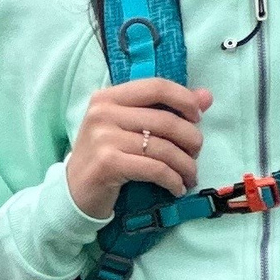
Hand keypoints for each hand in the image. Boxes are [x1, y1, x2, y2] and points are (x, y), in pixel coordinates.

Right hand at [65, 79, 211, 220]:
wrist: (73, 192)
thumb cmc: (105, 157)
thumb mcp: (130, 128)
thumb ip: (165, 110)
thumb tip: (206, 96)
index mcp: (108, 97)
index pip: (156, 87)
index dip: (184, 100)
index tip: (197, 118)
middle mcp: (103, 113)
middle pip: (165, 120)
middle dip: (190, 139)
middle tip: (196, 154)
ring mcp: (103, 138)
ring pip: (163, 147)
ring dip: (185, 165)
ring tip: (190, 175)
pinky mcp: (107, 163)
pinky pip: (154, 169)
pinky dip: (172, 180)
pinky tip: (177, 188)